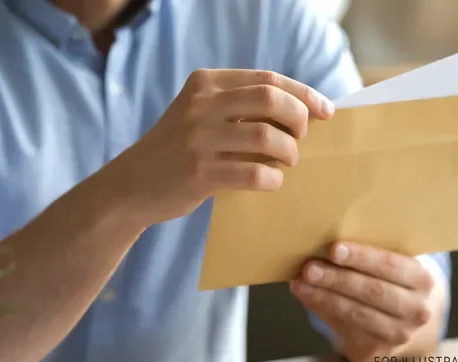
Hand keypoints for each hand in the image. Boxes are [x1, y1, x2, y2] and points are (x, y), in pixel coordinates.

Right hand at [118, 69, 334, 225]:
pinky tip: (270, 181)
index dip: (303, 94)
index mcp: (205, 83)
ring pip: (267, 137)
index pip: (268, 79)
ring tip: (287, 161)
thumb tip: (302, 111)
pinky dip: (272, 179)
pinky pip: (254, 174)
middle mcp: (201, 105)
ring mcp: (198, 139)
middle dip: (299, 118)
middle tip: (302, 137)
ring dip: (289, 152)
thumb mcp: (200, 113)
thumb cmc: (179, 149)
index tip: (325, 110)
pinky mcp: (198, 173)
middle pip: (271, 100)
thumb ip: (238, 106)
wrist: (131, 185)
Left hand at [290, 242, 437, 361]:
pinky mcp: (378, 349)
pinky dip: (322, 310)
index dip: (362, 257)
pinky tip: (306, 296)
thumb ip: (368, 254)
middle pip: (373, 291)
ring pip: (358, 313)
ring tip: (301, 283)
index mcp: (422, 278)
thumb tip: (323, 243)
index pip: (391, 265)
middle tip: (310, 268)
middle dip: (338, 279)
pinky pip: (346, 328)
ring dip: (325, 297)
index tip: (334, 249)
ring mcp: (399, 333)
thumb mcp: (391, 264)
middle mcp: (417, 309)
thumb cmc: (390, 278)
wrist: (405, 317)